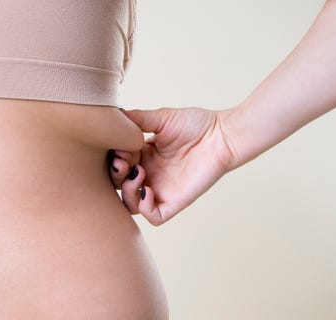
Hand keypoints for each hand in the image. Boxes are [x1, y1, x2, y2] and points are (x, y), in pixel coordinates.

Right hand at [109, 107, 235, 225]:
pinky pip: (154, 217)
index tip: (119, 149)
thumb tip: (114, 114)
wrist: (222, 134)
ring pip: (131, 205)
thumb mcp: (161, 118)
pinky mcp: (176, 201)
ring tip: (138, 173)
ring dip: (127, 192)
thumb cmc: (196, 124)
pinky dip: (145, 207)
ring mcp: (161, 189)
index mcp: (144, 156)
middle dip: (115, 176)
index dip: (113, 160)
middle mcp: (150, 174)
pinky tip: (148, 189)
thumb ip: (137, 119)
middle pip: (119, 186)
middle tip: (124, 163)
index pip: (117, 164)